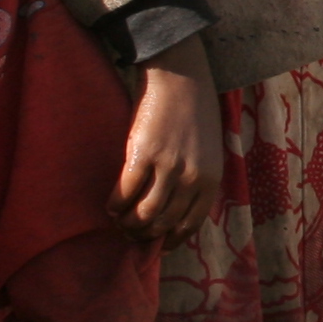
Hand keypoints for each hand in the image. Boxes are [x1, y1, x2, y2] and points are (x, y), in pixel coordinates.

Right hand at [116, 40, 217, 243]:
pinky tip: (111, 205)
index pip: (190, 224)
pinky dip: (115, 205)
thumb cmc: (194, 113)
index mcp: (211, 178)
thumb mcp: (207, 151)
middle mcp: (192, 177)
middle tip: (130, 232)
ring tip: (119, 220)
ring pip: (143, 213)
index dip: (170, 239)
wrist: (181, 77)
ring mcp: (168, 166)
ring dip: (127, 223)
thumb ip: (196, 179)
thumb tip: (173, 210)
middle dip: (143, 233)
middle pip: (163, 222)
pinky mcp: (143, 154)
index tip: (158, 244)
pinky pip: (125, 192)